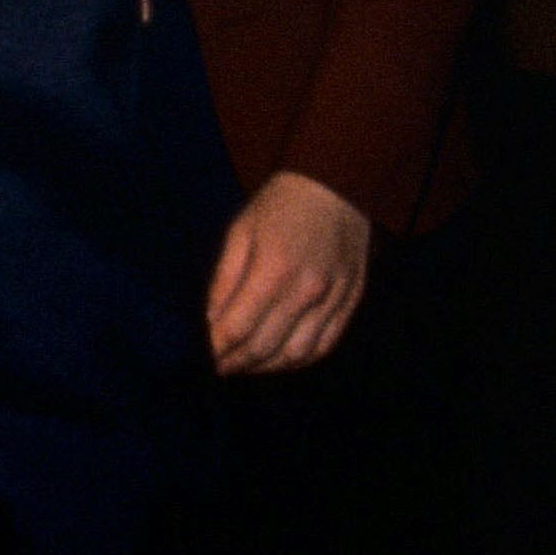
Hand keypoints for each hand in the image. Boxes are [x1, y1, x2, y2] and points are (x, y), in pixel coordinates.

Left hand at [208, 169, 372, 373]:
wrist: (336, 187)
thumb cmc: (280, 206)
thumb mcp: (240, 232)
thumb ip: (225, 279)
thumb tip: (210, 321)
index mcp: (274, 270)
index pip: (240, 327)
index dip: (218, 348)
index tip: (204, 358)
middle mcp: (306, 291)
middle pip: (266, 346)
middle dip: (238, 363)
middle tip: (219, 368)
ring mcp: (333, 300)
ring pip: (297, 355)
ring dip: (267, 368)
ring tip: (245, 367)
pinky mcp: (351, 302)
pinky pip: (325, 345)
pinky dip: (300, 361)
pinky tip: (280, 360)